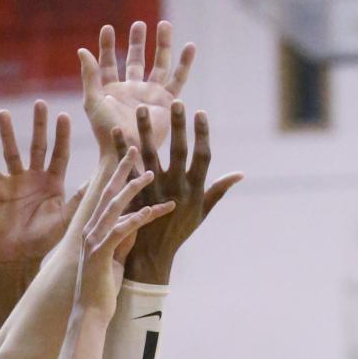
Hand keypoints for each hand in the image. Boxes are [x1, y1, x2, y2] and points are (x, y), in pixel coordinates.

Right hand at [0, 101, 85, 267]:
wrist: (17, 258)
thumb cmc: (43, 242)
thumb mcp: (64, 221)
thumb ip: (77, 201)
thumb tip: (97, 182)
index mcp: (53, 184)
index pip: (59, 154)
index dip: (61, 136)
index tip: (64, 116)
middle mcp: (34, 179)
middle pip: (37, 146)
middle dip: (39, 125)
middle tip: (40, 103)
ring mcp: (15, 183)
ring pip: (12, 153)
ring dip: (8, 133)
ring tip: (4, 113)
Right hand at [76, 149, 175, 318]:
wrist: (90, 312)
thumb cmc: (102, 287)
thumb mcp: (116, 254)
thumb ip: (125, 235)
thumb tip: (138, 219)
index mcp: (92, 229)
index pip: (107, 195)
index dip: (119, 174)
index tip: (132, 155)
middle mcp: (89, 231)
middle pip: (107, 193)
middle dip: (122, 169)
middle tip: (136, 147)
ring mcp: (93, 241)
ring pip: (114, 207)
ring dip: (133, 189)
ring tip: (151, 173)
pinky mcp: (100, 253)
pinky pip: (122, 230)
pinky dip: (140, 218)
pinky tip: (156, 209)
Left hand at [79, 21, 194, 152]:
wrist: (127, 150)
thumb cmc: (106, 132)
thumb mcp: (93, 102)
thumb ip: (89, 76)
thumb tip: (82, 50)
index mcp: (111, 91)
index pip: (108, 63)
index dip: (106, 46)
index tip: (107, 27)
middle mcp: (131, 90)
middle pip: (135, 60)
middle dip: (137, 42)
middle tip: (139, 24)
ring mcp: (149, 95)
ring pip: (158, 64)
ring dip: (162, 45)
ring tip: (165, 24)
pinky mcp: (165, 101)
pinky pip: (178, 78)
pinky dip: (185, 63)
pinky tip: (190, 47)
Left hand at [113, 102, 243, 283]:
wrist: (152, 257)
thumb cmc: (178, 233)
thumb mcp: (202, 213)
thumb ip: (218, 191)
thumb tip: (240, 174)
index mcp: (194, 190)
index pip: (202, 156)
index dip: (202, 134)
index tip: (200, 112)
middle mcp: (175, 188)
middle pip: (179, 151)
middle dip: (178, 126)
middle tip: (175, 101)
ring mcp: (153, 192)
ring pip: (150, 156)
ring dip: (146, 131)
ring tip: (141, 108)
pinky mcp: (134, 197)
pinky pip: (126, 170)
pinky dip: (122, 152)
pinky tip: (116, 133)